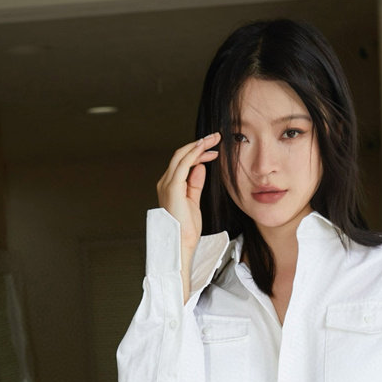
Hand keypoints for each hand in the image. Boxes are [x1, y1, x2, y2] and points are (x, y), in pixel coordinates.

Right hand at [156, 133, 220, 258]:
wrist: (181, 244)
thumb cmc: (186, 229)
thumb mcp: (193, 201)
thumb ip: (195, 184)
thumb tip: (200, 167)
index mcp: (169, 186)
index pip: (183, 163)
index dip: (198, 153)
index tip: (213, 150)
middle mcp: (165, 183)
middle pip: (181, 156)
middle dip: (199, 144)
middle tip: (216, 137)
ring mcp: (167, 184)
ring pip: (182, 156)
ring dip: (198, 145)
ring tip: (214, 139)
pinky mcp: (172, 188)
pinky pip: (183, 164)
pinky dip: (194, 153)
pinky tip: (204, 147)